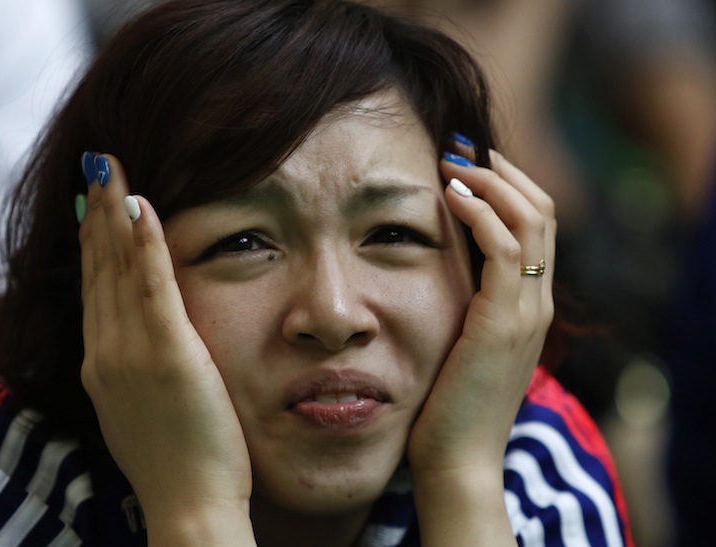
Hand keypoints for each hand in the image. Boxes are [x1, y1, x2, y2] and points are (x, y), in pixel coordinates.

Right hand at [78, 154, 254, 544]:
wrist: (186, 505)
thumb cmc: (174, 463)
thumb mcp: (138, 411)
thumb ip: (133, 370)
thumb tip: (138, 343)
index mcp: (102, 365)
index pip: (95, 289)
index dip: (93, 242)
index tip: (93, 203)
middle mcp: (106, 352)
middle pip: (99, 269)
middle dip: (96, 213)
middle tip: (95, 166)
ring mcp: (130, 352)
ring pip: (118, 268)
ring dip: (113, 212)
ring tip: (110, 169)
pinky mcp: (166, 354)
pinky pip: (151, 286)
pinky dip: (144, 243)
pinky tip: (140, 205)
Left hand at [408, 148, 555, 543]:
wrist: (456, 460)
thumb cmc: (446, 405)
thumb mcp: (461, 345)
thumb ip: (462, 307)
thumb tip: (435, 270)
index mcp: (528, 306)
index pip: (535, 228)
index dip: (509, 188)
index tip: (469, 164)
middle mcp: (537, 303)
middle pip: (542, 212)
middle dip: (504, 171)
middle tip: (461, 149)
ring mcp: (526, 312)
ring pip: (531, 220)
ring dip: (492, 182)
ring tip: (453, 163)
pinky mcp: (502, 322)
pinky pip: (504, 249)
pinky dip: (482, 213)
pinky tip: (450, 196)